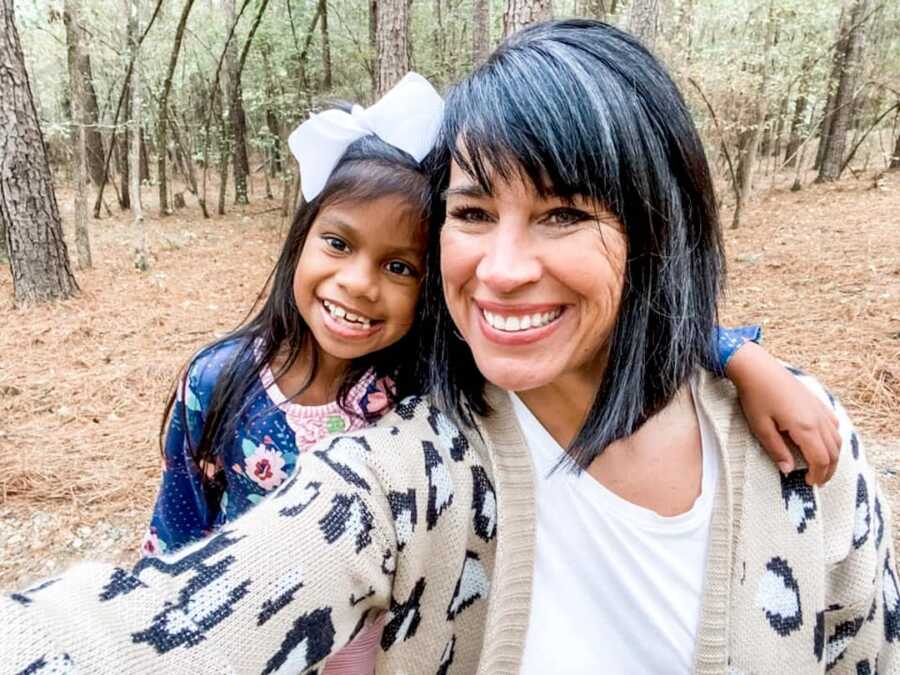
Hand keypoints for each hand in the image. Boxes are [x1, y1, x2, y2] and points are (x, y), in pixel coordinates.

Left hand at [726, 342, 840, 485]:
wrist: (757, 368)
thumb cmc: (755, 397)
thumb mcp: (761, 427)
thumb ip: (776, 450)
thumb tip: (788, 470)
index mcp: (805, 428)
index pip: (820, 459)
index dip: (818, 475)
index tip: (809, 483)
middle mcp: (818, 419)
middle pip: (833, 452)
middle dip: (828, 470)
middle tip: (817, 481)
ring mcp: (820, 409)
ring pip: (837, 439)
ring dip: (833, 456)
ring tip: (821, 466)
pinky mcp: (817, 401)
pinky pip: (834, 424)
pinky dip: (833, 438)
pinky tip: (823, 442)